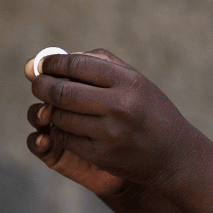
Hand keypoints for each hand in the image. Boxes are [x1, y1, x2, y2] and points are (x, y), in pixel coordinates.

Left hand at [26, 48, 198, 193]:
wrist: (175, 155)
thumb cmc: (150, 111)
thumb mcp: (135, 81)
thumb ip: (100, 64)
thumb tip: (59, 57)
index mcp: (127, 81)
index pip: (77, 65)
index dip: (53, 63)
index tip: (44, 64)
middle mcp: (119, 105)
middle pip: (62, 91)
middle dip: (42, 85)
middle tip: (37, 83)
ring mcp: (109, 133)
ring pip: (60, 116)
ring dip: (51, 109)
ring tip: (55, 106)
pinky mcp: (101, 155)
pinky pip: (65, 138)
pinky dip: (59, 130)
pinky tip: (65, 125)